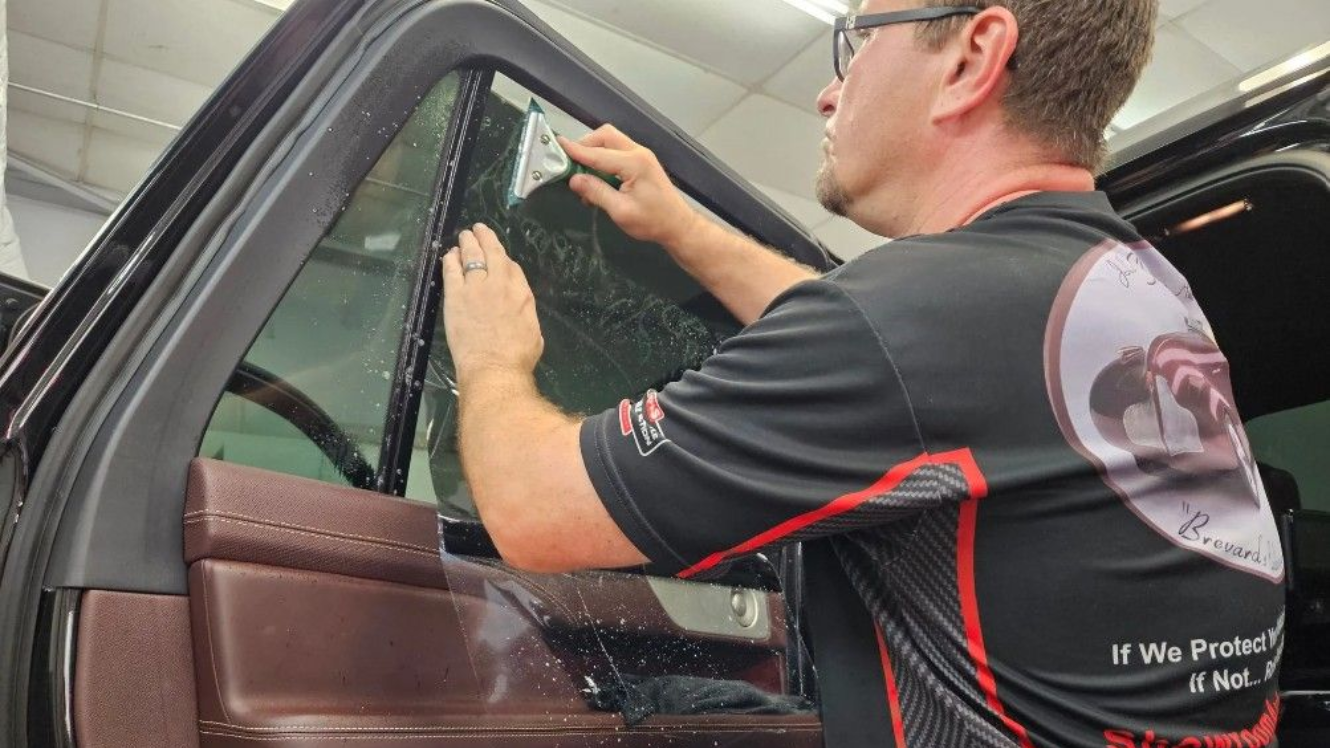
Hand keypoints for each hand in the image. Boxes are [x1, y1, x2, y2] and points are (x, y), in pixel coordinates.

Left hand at [441, 223, 543, 379]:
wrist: (495, 367)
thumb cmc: (518, 358)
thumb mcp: (533, 332)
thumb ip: (525, 313)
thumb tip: (520, 310)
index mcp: (521, 293)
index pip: (511, 267)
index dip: (502, 258)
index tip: (497, 256)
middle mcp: (500, 284)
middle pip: (492, 253)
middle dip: (485, 238)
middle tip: (479, 229)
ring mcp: (476, 287)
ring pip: (471, 256)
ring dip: (467, 243)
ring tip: (464, 235)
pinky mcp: (456, 296)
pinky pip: (452, 270)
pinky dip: (450, 260)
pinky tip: (449, 255)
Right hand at [559, 126, 701, 248]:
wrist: (677, 225)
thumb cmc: (653, 221)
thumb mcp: (620, 211)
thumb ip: (596, 193)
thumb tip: (574, 180)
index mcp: (634, 163)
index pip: (597, 154)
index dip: (575, 151)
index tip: (557, 145)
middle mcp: (638, 153)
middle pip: (605, 136)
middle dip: (585, 146)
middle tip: (570, 163)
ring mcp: (641, 155)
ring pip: (610, 141)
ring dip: (593, 152)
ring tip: (583, 175)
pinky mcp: (641, 162)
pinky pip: (616, 152)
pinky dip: (602, 159)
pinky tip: (597, 180)